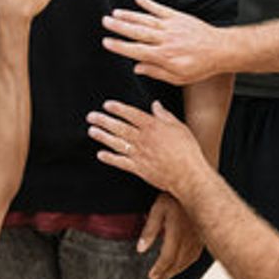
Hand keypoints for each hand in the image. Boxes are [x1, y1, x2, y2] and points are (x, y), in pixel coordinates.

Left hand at [87, 99, 207, 198]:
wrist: (188, 174)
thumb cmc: (187, 150)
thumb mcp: (179, 127)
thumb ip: (165, 115)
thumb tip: (156, 105)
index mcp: (153, 127)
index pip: (131, 114)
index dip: (118, 109)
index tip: (107, 105)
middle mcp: (143, 139)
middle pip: (119, 127)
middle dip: (104, 120)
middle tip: (91, 116)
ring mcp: (139, 154)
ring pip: (116, 143)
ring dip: (102, 136)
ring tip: (92, 130)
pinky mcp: (138, 168)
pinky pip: (120, 162)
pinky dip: (109, 158)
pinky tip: (100, 154)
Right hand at [102, 0, 221, 85]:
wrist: (220, 50)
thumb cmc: (201, 67)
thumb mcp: (178, 78)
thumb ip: (156, 71)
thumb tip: (137, 67)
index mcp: (164, 56)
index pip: (136, 50)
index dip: (120, 46)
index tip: (107, 42)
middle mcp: (165, 39)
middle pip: (137, 31)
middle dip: (120, 26)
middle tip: (105, 21)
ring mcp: (172, 26)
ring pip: (146, 19)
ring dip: (129, 15)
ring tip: (115, 13)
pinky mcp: (178, 17)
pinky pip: (160, 9)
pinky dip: (148, 3)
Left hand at [139, 193, 202, 278]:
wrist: (197, 186)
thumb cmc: (176, 195)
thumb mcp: (158, 208)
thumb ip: (150, 230)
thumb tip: (141, 248)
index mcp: (177, 232)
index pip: (168, 257)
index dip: (159, 269)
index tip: (152, 275)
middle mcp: (189, 237)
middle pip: (178, 262)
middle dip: (166, 273)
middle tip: (156, 278)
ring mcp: (198, 237)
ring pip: (188, 260)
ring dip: (177, 269)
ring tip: (167, 273)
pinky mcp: (203, 235)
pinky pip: (196, 254)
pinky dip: (187, 262)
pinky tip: (182, 262)